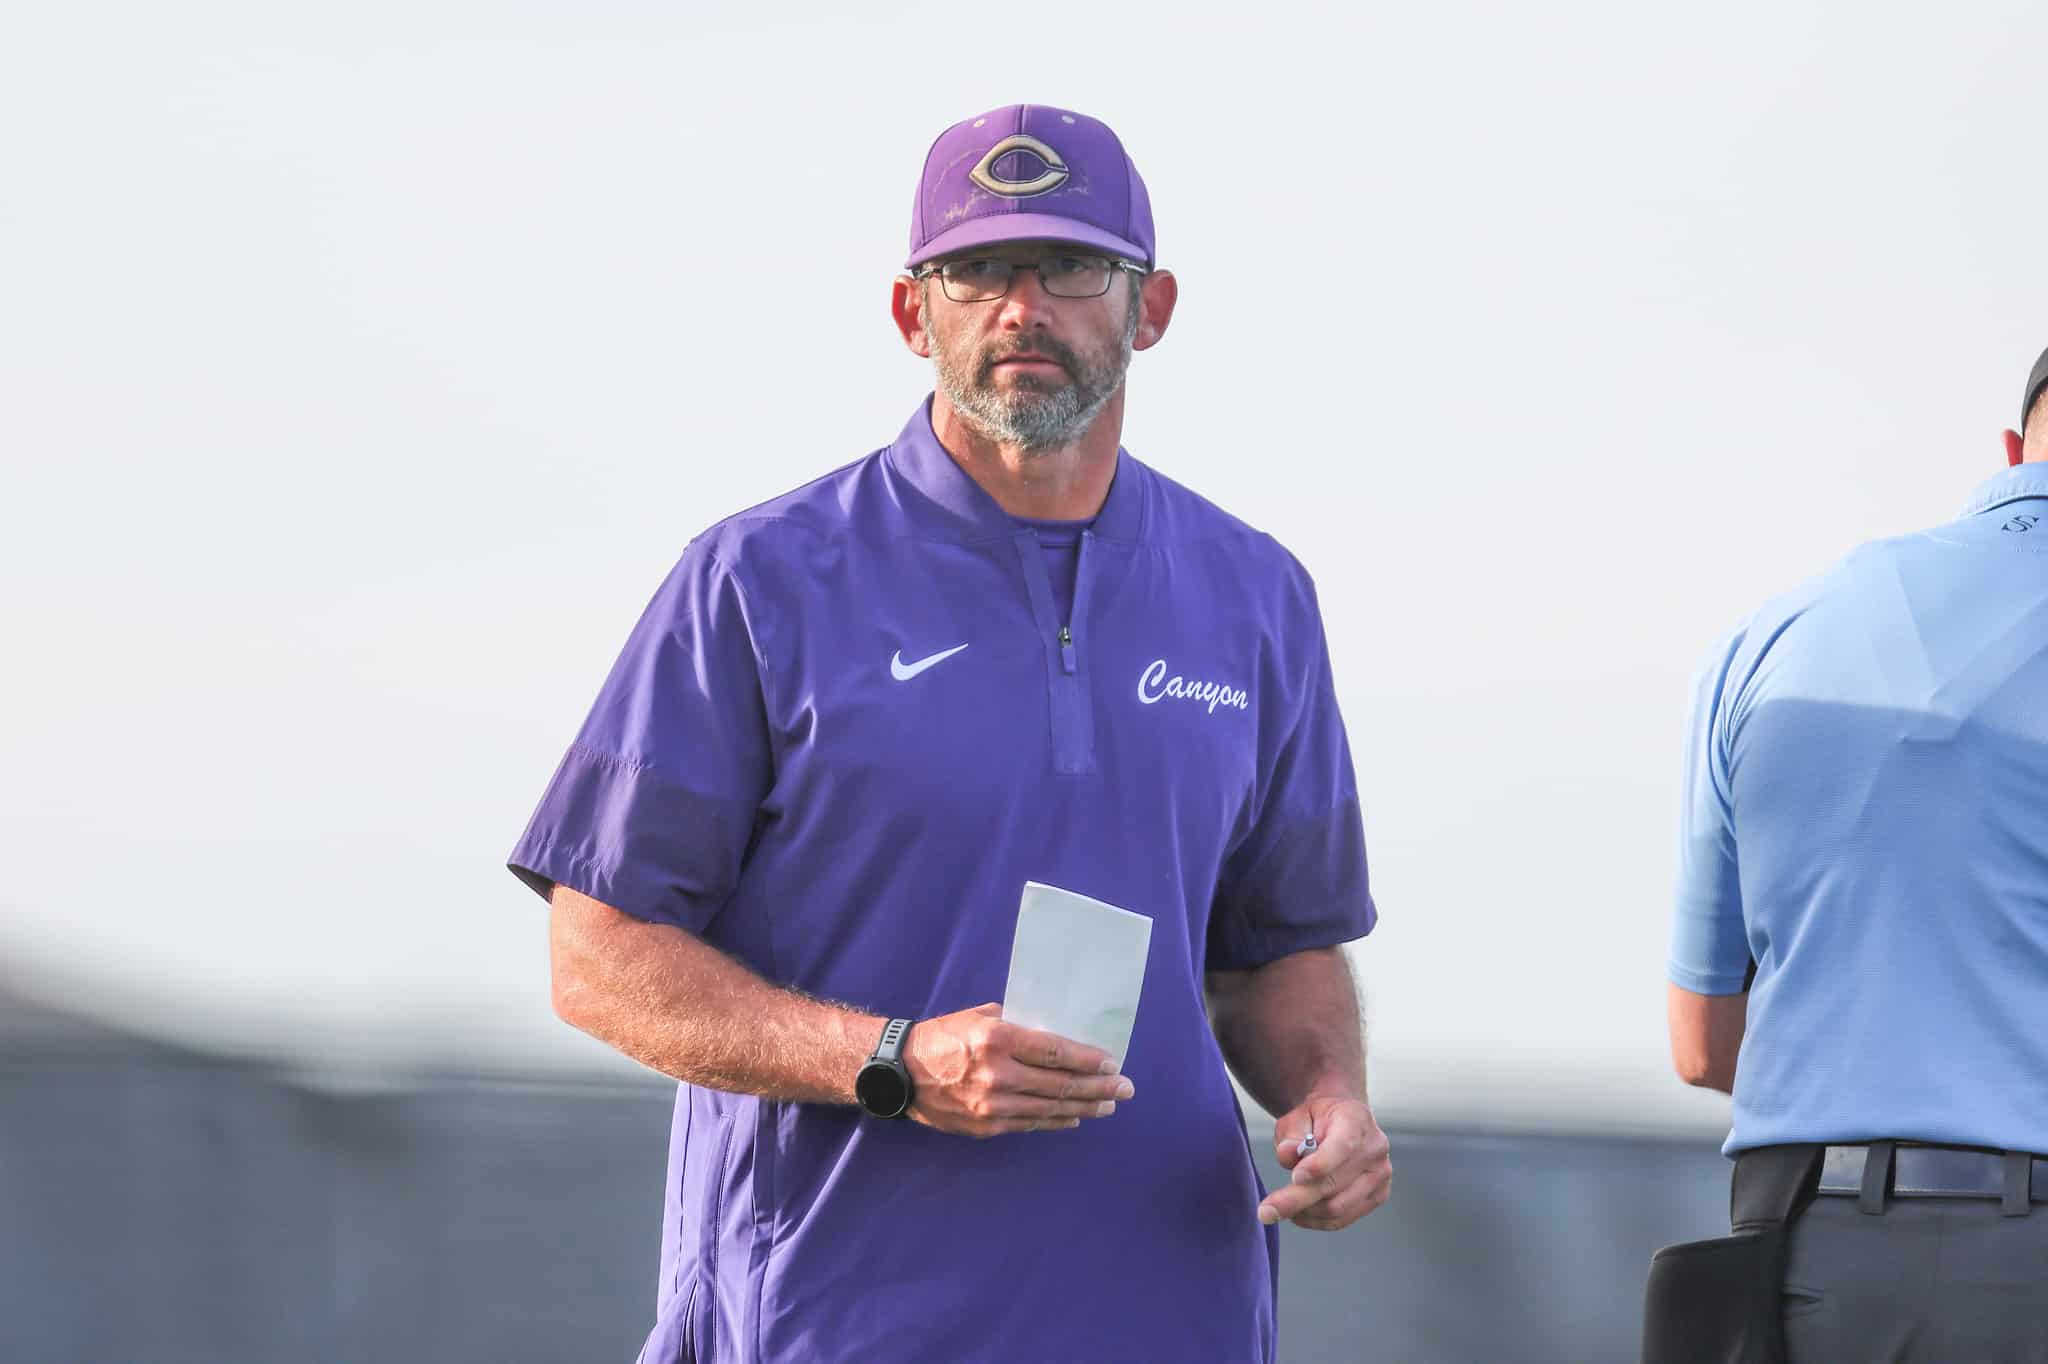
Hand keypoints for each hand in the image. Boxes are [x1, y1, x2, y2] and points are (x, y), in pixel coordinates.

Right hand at [903, 1003, 1133, 1138]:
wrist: (900, 1074)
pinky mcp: (987, 1126)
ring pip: (1051, 1109)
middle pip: (1060, 1084)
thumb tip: (1055, 1030)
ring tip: (1108, 1106)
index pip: (1055, 1051)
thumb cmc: (942, 1037)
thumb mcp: (979, 1016)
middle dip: (1099, 1088)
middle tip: (1126, 1089)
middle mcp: (998, 1074)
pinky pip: (1031, 1124)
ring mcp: (992, 1105)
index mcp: (997, 1040)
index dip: (1089, 1060)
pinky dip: (1057, 1122)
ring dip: (1085, 1107)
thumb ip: (1017, 1022)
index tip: (1113, 1063)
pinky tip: (1075, 1118)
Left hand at [1257, 1096, 1390, 1230]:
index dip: (1319, 1165)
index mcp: (1356, 1119)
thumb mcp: (1297, 1116)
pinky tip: (1298, 1214)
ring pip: (1337, 1207)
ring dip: (1304, 1211)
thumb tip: (1288, 1154)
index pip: (1342, 1146)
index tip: (1294, 1177)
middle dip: (1296, 1199)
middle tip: (1265, 1212)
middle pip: (1334, 1184)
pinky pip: (1343, 1219)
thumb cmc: (1316, 1119)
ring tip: (1280, 1207)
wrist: (1342, 1121)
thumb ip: (1290, 1135)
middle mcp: (1374, 1148)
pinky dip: (1316, 1221)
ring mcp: (1380, 1175)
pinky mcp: (1377, 1196)